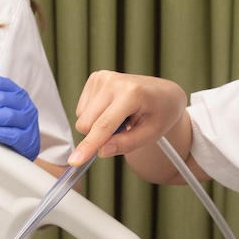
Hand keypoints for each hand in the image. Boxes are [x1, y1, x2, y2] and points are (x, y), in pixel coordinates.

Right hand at [71, 71, 188, 165]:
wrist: (163, 93)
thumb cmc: (161, 112)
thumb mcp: (151, 134)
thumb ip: (126, 144)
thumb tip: (101, 151)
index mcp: (131, 93)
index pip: (103, 125)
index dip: (88, 145)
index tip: (75, 160)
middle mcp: (113, 81)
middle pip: (86, 124)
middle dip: (99, 135)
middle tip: (124, 128)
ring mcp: (102, 77)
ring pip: (82, 118)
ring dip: (99, 124)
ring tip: (121, 117)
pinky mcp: (95, 78)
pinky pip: (82, 110)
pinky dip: (96, 115)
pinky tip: (113, 109)